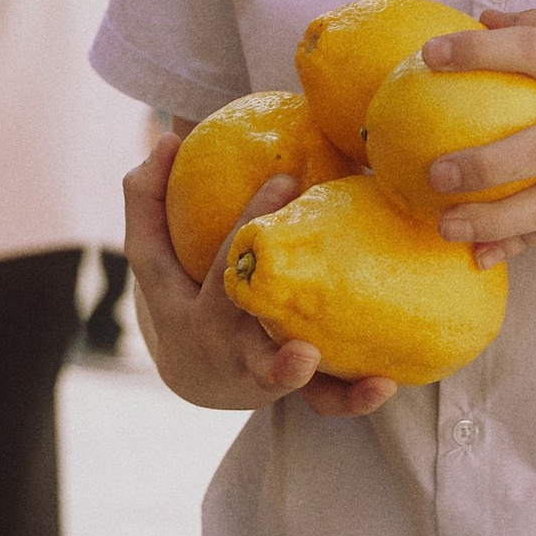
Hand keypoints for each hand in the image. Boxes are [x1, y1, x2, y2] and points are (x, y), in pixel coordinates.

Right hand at [122, 134, 394, 416]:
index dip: (245, 219)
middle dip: (261, 295)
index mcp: (185, 305)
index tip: (287, 179)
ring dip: (297, 372)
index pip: (212, 259)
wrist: (196, 376)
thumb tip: (166, 134)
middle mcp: (218, 343)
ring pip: (277, 377)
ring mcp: (252, 372)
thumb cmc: (181, 291)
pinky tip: (386, 382)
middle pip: (235, 324)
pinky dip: (351, 397)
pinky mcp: (290, 392)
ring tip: (321, 360)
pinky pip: (322, 400)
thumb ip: (150, 194)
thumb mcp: (154, 252)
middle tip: (304, 288)